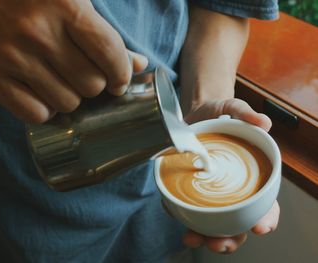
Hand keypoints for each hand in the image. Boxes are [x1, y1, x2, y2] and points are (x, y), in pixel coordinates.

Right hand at [0, 0, 147, 122]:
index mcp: (64, 5)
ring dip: (72, 97)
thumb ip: (105, 34)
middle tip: (86, 74)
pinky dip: (46, 109)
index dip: (122, 74)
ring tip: (62, 80)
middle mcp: (37, 32)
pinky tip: (44, 93)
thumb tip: (138, 64)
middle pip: (91, 85)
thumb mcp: (71, 1)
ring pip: (67, 103)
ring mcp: (11, 56)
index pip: (110, 54)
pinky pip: (35, 114)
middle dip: (96, 84)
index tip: (119, 79)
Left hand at [182, 98, 279, 252]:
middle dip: (232, 238)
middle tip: (220, 244)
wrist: (192, 115)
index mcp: (251, 176)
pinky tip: (177, 216)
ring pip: (214, 223)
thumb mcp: (231, 109)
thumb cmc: (217, 115)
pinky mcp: (189, 189)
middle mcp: (232, 189)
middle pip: (239, 222)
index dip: (266, 218)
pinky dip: (183, 217)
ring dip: (205, 236)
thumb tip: (263, 122)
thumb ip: (245, 113)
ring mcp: (210, 192)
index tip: (260, 227)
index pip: (266, 203)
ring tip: (194, 239)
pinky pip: (189, 209)